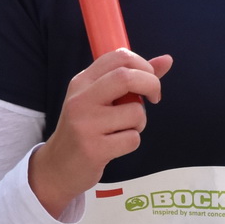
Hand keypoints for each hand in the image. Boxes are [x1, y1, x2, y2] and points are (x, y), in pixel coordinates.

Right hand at [29, 50, 172, 218]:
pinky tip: (115, 146)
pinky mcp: (93, 149)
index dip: (143, 64)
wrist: (57, 166)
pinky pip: (132, 139)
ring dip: (140, 122)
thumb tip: (167, 60)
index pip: (118, 57)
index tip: (149, 79)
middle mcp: (81, 99)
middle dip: (151, 84)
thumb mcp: (99, 99)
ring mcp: (85, 124)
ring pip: (135, 113)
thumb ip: (131, 78)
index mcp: (82, 82)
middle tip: (154, 98)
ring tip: (123, 129)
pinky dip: (131, 142)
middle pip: (126, 77)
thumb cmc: (85, 128)